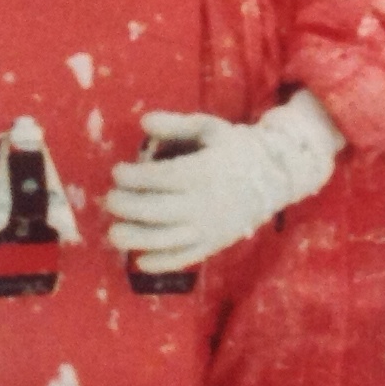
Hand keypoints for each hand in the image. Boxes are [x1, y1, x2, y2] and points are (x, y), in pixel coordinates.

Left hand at [102, 93, 343, 272]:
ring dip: (136, 238)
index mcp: (203, 171)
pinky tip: (140, 262)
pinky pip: (186, 258)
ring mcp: (210, 227)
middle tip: (109, 200)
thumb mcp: (210, 129)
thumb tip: (143, 122)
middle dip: (126, 206)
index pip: (159, 177)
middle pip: (157, 209)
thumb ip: (177, 125)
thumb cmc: (236, 148)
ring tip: (114, 233)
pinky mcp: (214, 244)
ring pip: (167, 238)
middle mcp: (204, 202)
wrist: (275, 176)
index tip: (118, 172)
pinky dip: (162, 263)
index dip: (132, 176)